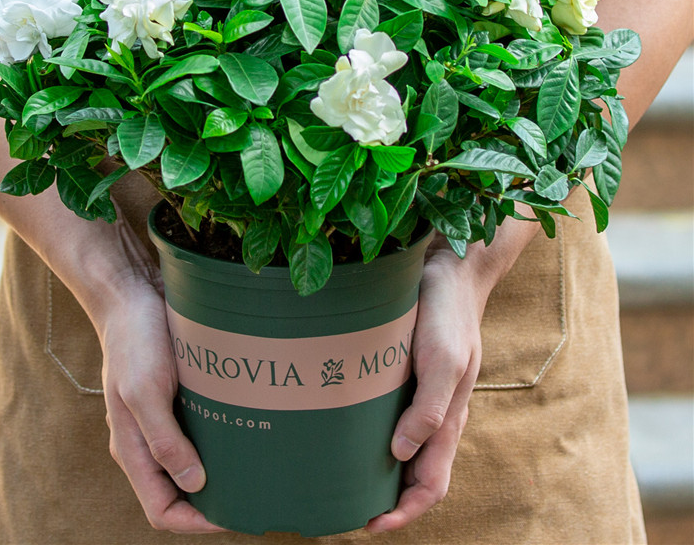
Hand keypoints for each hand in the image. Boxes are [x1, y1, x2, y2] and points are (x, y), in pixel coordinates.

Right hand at [95, 222, 225, 533]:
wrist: (133, 294)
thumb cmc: (135, 340)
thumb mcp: (144, 391)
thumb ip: (163, 440)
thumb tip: (194, 485)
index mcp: (132, 448)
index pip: (161, 509)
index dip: (195, 522)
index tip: (232, 515)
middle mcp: (148, 441)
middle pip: (179, 492)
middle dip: (213, 501)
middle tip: (254, 493)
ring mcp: (163, 419)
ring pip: (192, 463)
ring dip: (221, 470)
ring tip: (257, 466)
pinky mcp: (178, 397)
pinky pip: (200, 430)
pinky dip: (221, 438)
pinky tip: (247, 428)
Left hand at [367, 217, 538, 532]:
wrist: (449, 269)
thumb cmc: (448, 313)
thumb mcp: (443, 359)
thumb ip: (430, 409)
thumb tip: (399, 455)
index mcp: (449, 418)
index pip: (431, 484)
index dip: (405, 513)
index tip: (370, 524)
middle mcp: (433, 412)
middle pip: (412, 472)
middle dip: (385, 498)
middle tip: (343, 506)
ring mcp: (420, 393)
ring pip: (399, 447)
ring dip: (375, 469)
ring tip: (338, 476)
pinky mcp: (405, 372)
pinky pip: (389, 414)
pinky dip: (370, 432)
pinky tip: (342, 426)